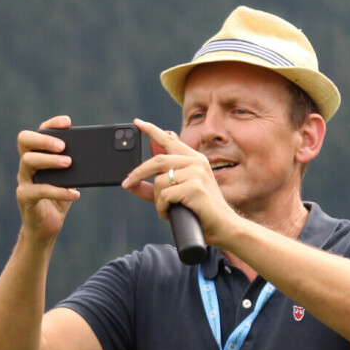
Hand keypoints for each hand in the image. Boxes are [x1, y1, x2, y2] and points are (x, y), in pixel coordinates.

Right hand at [16, 115, 80, 240]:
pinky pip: (40, 190)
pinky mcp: (25, 197)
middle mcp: (26, 164)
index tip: (68, 122)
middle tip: (63, 145)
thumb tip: (98, 154)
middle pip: (25, 140)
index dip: (52, 124)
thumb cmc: (59, 199)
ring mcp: (24, 180)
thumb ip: (78, 166)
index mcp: (37, 155)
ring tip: (69, 163)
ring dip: (50, 160)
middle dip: (44, 139)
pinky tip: (75, 194)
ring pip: (28, 161)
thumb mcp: (70, 179)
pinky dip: (59, 191)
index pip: (39, 131)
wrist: (46, 228)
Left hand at [123, 118, 236, 244]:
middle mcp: (196, 162)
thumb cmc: (200, 211)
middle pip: (157, 161)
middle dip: (138, 173)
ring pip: (159, 181)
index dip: (152, 130)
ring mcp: (196, 173)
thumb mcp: (175, 195)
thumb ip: (154, 188)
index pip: (170, 140)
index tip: (137, 123)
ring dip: (157, 200)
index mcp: (194, 159)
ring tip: (166, 209)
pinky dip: (161, 208)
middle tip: (127, 183)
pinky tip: (169, 213)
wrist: (223, 226)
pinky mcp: (194, 187)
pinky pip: (164, 195)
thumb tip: (130, 184)